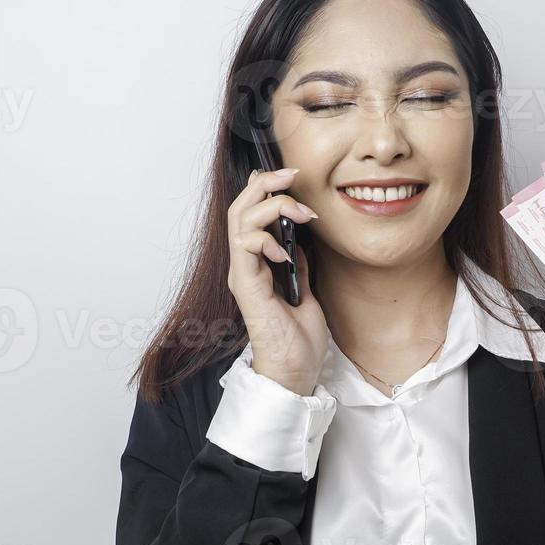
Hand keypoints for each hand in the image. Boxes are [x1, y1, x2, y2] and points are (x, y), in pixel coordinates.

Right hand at [225, 167, 326, 396]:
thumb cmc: (299, 338)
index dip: (264, 188)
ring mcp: (242, 276)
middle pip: (239, 209)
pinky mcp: (246, 288)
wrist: (295, 370)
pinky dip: (265, 240)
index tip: (291, 177)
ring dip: (271, 207)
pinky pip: (245, 248)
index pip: (249, 214)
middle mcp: (244, 267)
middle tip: (291, 175)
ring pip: (240, 221)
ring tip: (300, 213)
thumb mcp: (304, 288)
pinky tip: (286, 251)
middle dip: (264, 184)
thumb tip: (296, 239)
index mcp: (255, 265)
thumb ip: (296, 263)